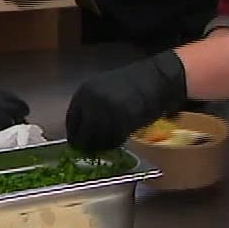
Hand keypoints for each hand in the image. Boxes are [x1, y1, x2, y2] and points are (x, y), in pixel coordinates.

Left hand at [66, 51, 186, 153]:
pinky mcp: (124, 121)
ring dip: (103, 145)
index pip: (72, 121)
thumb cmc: (131, 83)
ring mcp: (108, 112)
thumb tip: (83, 130)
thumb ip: (91, 106)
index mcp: (85, 92)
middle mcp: (93, 102)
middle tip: (94, 148)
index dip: (76, 134)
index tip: (80, 141)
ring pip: (99, 140)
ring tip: (110, 142)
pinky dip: (117, 142)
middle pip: (83, 134)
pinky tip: (122, 138)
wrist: (157, 78)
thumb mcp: (104, 89)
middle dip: (88, 144)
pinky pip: (115, 139)